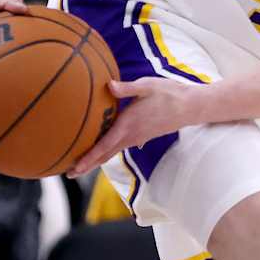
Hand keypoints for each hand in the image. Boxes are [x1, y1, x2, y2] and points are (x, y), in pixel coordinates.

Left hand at [68, 77, 200, 176]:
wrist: (191, 106)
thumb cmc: (170, 93)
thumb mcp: (148, 85)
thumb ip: (127, 87)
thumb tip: (108, 85)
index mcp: (129, 125)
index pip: (104, 146)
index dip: (88, 158)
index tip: (74, 167)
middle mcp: (131, 136)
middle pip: (104, 155)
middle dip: (86, 166)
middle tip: (68, 174)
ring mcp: (136, 138)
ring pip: (111, 153)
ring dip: (95, 160)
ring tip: (79, 166)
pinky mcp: (141, 136)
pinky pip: (119, 147)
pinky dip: (106, 152)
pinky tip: (101, 151)